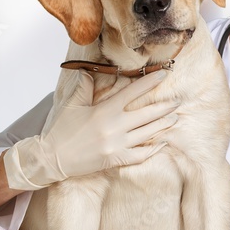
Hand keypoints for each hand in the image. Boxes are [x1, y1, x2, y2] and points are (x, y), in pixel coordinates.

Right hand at [3, 70, 177, 189]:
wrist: (51, 158)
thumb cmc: (61, 130)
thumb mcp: (72, 104)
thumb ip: (84, 86)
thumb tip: (89, 70)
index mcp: (105, 110)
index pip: (133, 92)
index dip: (150, 82)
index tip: (164, 74)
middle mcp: (115, 126)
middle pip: (148, 114)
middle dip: (165, 106)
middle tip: (178, 100)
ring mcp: (118, 145)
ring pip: (149, 133)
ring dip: (164, 125)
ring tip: (175, 118)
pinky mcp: (116, 160)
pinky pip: (141, 155)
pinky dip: (154, 149)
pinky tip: (163, 143)